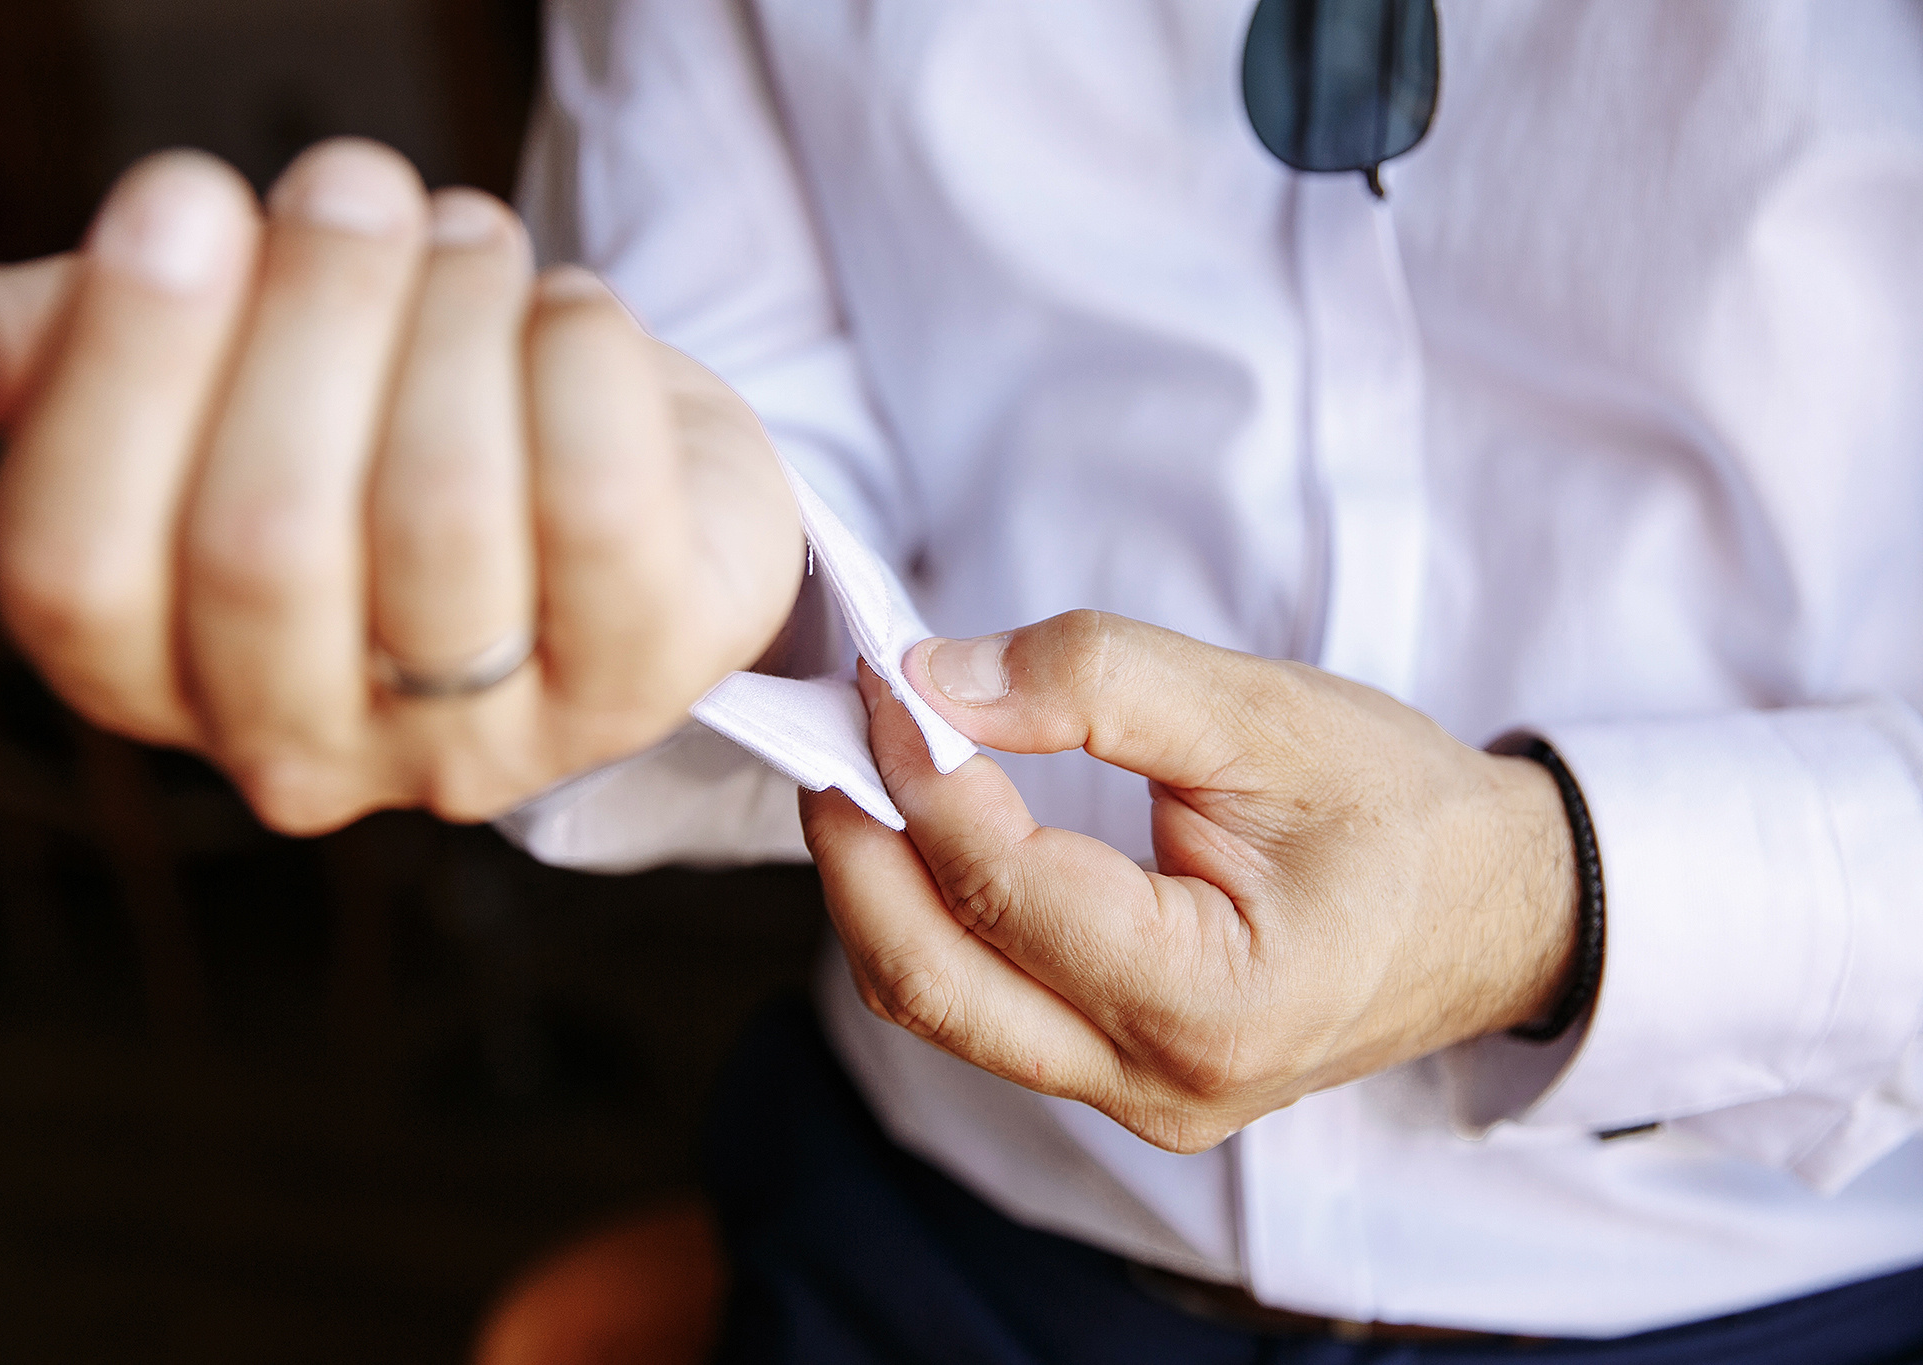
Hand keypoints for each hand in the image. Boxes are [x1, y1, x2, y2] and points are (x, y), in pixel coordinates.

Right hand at [0, 140, 804, 830]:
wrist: (603, 451)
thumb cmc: (358, 412)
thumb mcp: (176, 378)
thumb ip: (15, 361)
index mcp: (149, 671)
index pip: (69, 566)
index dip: (122, 364)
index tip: (187, 196)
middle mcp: (305, 743)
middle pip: (261, 539)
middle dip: (313, 314)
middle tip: (356, 183)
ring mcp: (484, 734)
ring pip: (441, 513)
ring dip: (452, 318)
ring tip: (467, 243)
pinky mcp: (642, 675)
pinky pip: (601, 504)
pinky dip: (581, 358)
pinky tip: (565, 316)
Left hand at [801, 612, 1577, 1152]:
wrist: (1493, 912)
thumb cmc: (1402, 812)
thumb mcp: (1264, 714)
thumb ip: (1098, 681)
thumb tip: (937, 677)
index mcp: (1214, 1003)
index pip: (1007, 890)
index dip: (923, 775)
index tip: (885, 677)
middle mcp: (1162, 1085)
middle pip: (932, 984)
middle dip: (857, 849)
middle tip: (835, 733)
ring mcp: (1136, 1101)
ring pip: (942, 1006)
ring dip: (880, 887)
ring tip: (868, 770)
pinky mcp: (1121, 1080)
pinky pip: (985, 1009)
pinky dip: (932, 918)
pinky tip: (926, 832)